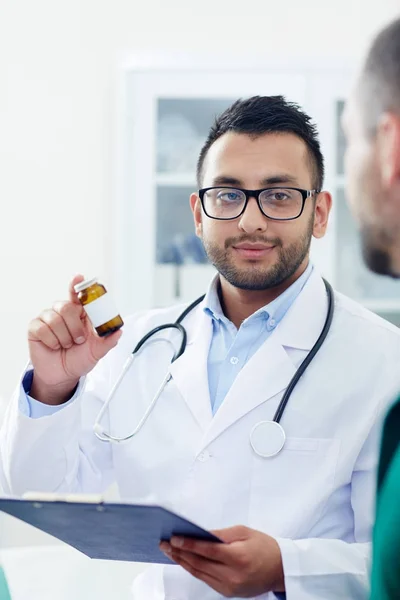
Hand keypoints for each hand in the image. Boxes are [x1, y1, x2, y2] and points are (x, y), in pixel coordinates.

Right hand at [28, 274, 121, 403]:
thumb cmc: (79, 359)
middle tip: (79, 340)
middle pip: (66, 307)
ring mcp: (48, 318)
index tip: (79, 277)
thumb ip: (108, 341)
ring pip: (55, 318)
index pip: (78, 295)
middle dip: (75, 327)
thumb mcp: (97, 352)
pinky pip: (42, 329)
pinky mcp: (35, 328)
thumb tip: (119, 331)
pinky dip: (51, 341)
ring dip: (64, 337)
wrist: (63, 376)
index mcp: (80, 314)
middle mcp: (63, 312)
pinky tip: (53, 346)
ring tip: (66, 345)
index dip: (77, 285)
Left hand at [159, 525, 284, 596]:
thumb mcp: (244, 532)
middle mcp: (233, 576)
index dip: (188, 544)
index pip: (207, 550)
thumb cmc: (264, 546)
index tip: (174, 538)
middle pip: (199, 563)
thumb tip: (200, 534)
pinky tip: (184, 560)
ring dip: (183, 562)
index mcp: (238, 557)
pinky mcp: (227, 593)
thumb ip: (221, 534)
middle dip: (180, 552)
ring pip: (199, 573)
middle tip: (165, 543)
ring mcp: (229, 587)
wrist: (280, 569)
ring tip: (170, 551)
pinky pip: (206, 579)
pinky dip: (193, 569)